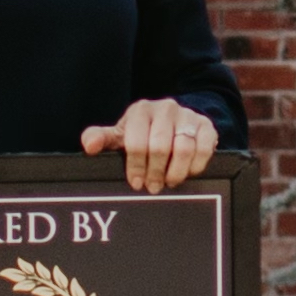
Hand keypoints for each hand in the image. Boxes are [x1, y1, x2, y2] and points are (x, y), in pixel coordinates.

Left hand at [83, 98, 220, 192]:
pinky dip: (195, 165)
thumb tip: (89, 145)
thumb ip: (102, 138)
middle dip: (155, 172)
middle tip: (152, 187)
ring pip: (183, 149)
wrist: (176, 122)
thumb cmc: (143, 133)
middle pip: (160, 146)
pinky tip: (187, 172)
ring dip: (175, 172)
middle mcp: (165, 108)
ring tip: (169, 182)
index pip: (136, 141)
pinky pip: (204, 148)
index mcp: (141, 110)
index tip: (136, 183)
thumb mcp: (122, 135)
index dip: (136, 166)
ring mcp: (188, 116)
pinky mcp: (206, 126)